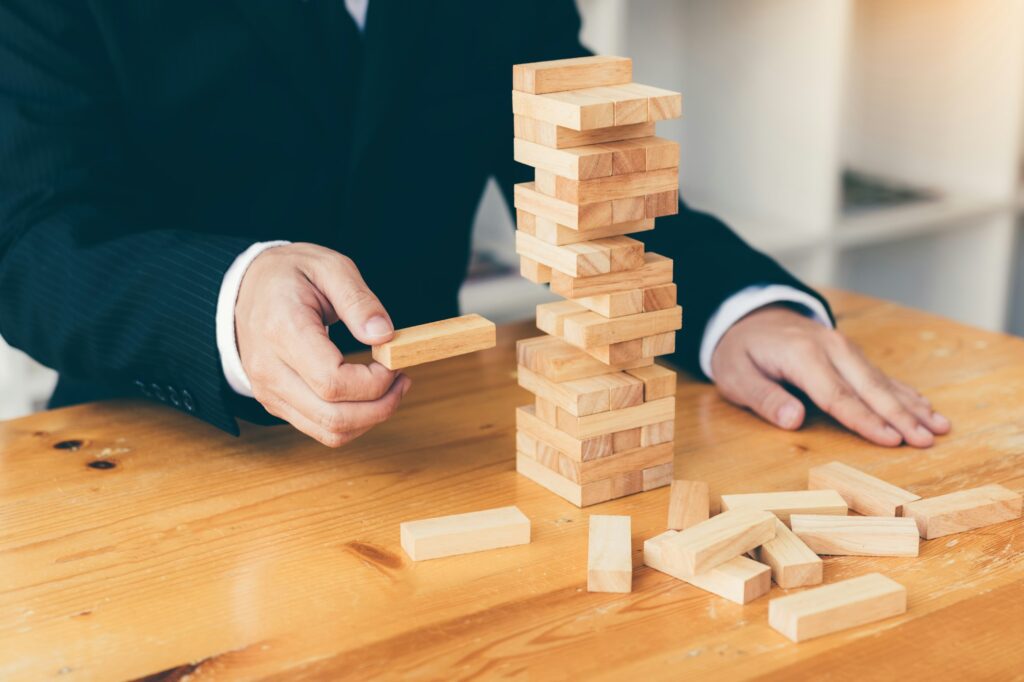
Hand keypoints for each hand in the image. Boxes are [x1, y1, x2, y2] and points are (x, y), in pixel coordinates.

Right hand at [235, 243, 410, 446]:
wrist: (248, 286)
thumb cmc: (291, 274)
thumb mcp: (330, 267)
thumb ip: (358, 300)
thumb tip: (384, 336)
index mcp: (282, 331)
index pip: (332, 382)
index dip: (373, 382)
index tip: (393, 363)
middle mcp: (269, 369)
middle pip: (332, 416)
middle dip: (380, 407)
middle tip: (402, 380)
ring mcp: (269, 391)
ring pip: (328, 431)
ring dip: (370, 418)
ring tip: (391, 389)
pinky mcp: (276, 402)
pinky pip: (320, 429)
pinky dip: (352, 421)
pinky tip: (367, 396)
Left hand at [711, 305, 949, 447]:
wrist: (749, 317)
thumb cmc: (740, 352)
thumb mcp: (736, 376)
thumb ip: (764, 398)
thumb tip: (794, 420)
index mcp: (802, 357)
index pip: (838, 396)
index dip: (865, 421)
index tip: (892, 440)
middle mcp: (830, 349)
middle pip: (870, 388)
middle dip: (901, 416)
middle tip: (928, 440)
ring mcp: (843, 348)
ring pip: (881, 381)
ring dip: (912, 405)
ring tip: (940, 427)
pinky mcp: (849, 353)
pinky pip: (880, 374)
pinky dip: (904, 392)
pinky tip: (926, 407)